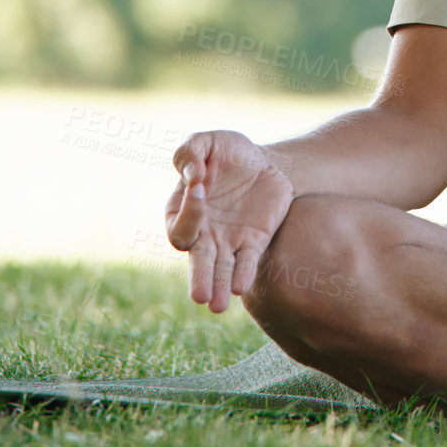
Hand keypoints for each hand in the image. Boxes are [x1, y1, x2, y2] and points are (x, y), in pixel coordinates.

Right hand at [165, 130, 294, 313]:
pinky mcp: (254, 242)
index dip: (189, 210)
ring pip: (220, 271)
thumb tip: (194, 175)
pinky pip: (246, 263)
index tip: (200, 186)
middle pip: (197, 262)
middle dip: (200, 278)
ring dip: (219, 287)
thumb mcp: (206, 140)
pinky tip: (240, 287)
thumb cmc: (227, 151)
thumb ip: (190, 151)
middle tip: (201, 296)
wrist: (266, 160)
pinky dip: (243, 275)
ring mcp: (227, 242)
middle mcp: (202, 234)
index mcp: (182, 211)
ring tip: (218, 306)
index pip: (180, 225)